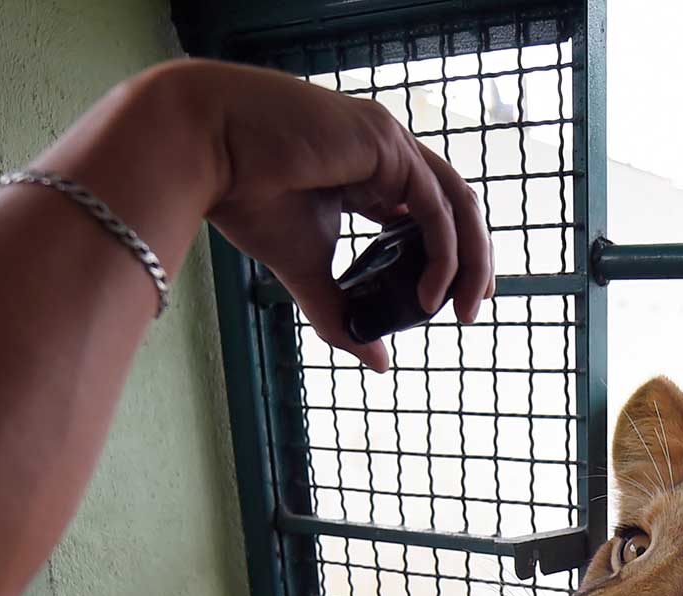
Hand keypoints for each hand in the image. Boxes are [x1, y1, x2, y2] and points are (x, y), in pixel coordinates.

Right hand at [151, 61, 494, 371]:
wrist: (209, 151)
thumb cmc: (245, 197)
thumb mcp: (304, 270)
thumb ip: (341, 314)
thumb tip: (378, 364)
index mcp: (371, 173)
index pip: (429, 213)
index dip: (448, 256)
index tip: (448, 302)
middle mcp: (387, 152)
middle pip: (454, 207)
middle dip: (473, 260)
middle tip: (473, 310)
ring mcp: (390, 143)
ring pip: (456, 203)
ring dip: (471, 259)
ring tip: (466, 308)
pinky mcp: (386, 144)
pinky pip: (435, 206)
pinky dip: (444, 253)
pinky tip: (430, 293)